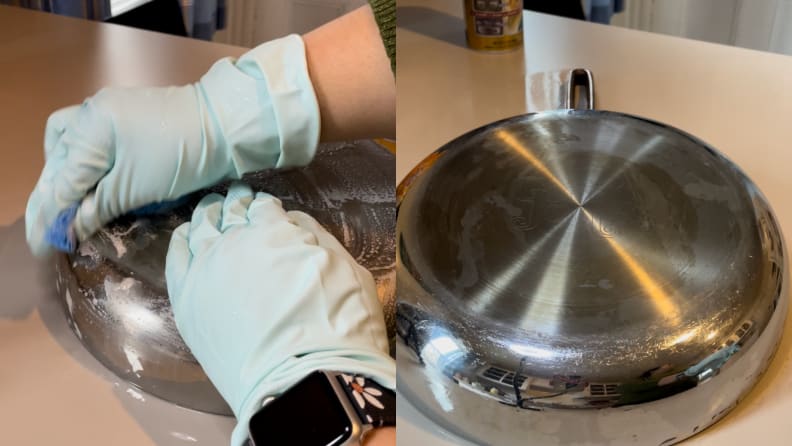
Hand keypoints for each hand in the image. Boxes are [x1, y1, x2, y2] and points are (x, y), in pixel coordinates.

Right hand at [25, 35, 319, 255]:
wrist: (224, 124)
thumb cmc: (182, 156)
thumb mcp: (136, 188)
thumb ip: (98, 208)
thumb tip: (69, 228)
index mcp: (88, 129)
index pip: (60, 181)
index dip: (50, 217)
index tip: (42, 246)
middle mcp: (89, 113)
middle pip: (58, 161)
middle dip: (51, 197)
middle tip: (47, 231)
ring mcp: (106, 110)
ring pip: (67, 144)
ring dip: (62, 174)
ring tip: (64, 205)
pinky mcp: (124, 115)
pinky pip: (87, 138)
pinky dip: (82, 161)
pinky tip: (85, 178)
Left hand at [165, 182, 394, 444]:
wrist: (303, 383)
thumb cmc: (337, 327)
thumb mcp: (346, 270)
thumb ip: (317, 237)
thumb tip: (293, 221)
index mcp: (275, 231)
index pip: (263, 206)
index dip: (264, 203)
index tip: (263, 204)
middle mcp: (235, 242)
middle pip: (229, 211)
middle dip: (235, 202)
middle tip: (236, 197)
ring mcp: (206, 270)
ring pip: (200, 228)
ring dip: (207, 216)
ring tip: (210, 211)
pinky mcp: (188, 300)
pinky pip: (176, 258)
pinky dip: (181, 242)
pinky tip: (186, 236)